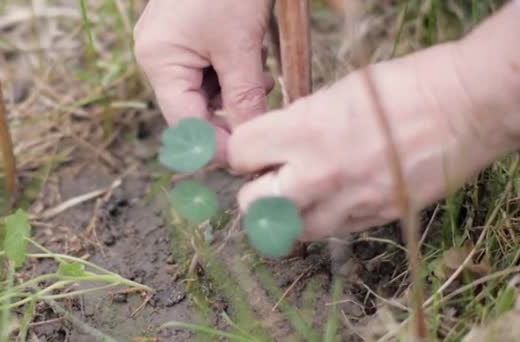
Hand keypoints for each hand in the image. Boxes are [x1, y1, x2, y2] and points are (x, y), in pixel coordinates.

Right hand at [133, 0, 273, 164]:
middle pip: (191, 109)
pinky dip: (230, 75)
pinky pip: (206, 70)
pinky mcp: (184, 36)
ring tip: (258, 73)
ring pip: (202, 92)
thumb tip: (250, 140)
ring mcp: (168, 45)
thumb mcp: (241, 46)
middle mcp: (156, 56)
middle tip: (261, 116)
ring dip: (233, 94)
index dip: (213, 146)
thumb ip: (244, 98)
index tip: (245, 158)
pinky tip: (250, 61)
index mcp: (160, 60)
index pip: (183, 123)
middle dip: (227, 116)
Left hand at [228, 41, 516, 240]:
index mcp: (303, 131)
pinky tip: (335, 198)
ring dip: (286, 214)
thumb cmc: (398, 88)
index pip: (238, 154)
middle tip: (271, 177)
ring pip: (287, 231)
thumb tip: (274, 146)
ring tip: (301, 193)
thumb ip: (296, 125)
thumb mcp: (333, 94)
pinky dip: (322, 219)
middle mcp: (317, 173)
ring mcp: (345, 203)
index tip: (253, 150)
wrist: (461, 108)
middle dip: (255, 190)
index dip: (242, 151)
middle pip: (251, 205)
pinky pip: (328, 231)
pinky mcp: (371, 220)